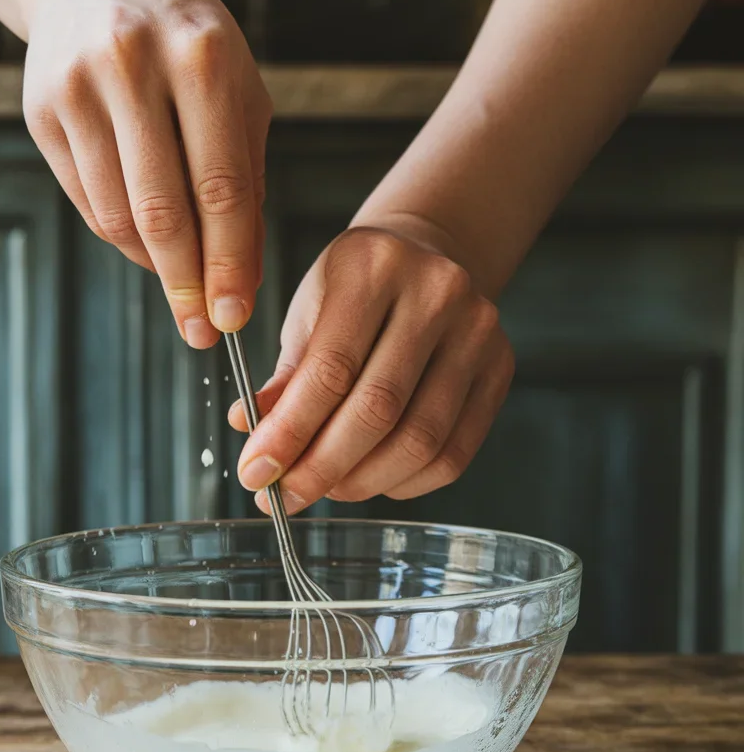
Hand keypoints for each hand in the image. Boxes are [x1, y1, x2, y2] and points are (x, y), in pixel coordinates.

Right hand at [22, 0, 271, 346]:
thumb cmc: (189, 40)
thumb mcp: (238, 92)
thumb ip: (246, 181)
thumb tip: (242, 277)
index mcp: (202, 56)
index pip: (221, 187)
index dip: (229, 263)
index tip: (235, 317)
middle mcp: (133, 66)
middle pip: (163, 210)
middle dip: (187, 282)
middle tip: (202, 330)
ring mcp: (78, 87)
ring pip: (117, 214)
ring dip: (153, 263)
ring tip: (181, 279)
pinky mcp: (41, 110)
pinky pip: (86, 201)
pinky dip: (121, 235)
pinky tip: (146, 242)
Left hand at [228, 226, 513, 511]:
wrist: (425, 254)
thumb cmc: (354, 288)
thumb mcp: (308, 312)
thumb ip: (286, 374)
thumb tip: (250, 431)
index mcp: (373, 266)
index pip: (330, 369)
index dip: (289, 433)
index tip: (256, 474)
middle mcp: (436, 293)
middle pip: (378, 409)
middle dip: (322, 467)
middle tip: (283, 497)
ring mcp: (478, 332)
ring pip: (420, 440)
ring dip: (363, 482)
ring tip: (325, 488)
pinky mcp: (500, 369)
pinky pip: (454, 454)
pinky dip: (404, 483)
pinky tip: (371, 479)